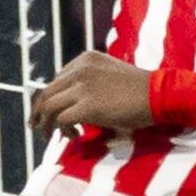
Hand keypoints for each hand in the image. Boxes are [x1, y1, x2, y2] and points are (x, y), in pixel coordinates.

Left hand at [28, 51, 157, 136]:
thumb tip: (74, 105)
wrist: (159, 95)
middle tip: (36, 126)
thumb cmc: (141, 89)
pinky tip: (73, 135)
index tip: (50, 113)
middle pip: (47, 92)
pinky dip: (61, 130)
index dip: (52, 98)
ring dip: (46, 124)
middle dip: (38, 111)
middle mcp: (79, 69)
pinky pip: (61, 120)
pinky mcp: (87, 106)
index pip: (57, 79)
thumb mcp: (111, 75)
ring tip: (50, 136)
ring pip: (49, 107)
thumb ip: (91, 82)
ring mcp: (82, 86)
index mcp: (85, 59)